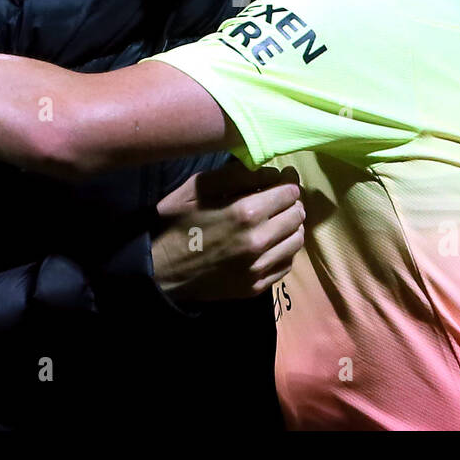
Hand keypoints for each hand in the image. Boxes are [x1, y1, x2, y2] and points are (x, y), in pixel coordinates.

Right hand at [151, 161, 304, 301]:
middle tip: (280, 199)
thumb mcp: (196, 188)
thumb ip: (235, 175)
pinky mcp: (256, 287)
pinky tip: (271, 244)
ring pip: (296, 241)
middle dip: (292, 203)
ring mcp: (258, 268)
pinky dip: (284, 251)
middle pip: (298, 216)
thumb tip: (270, 173)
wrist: (161, 272)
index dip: (288, 182)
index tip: (283, 178)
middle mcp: (258, 241)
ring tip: (278, 221)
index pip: (289, 193)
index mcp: (244, 212)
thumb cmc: (176, 224)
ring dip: (291, 227)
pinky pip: (286, 265)